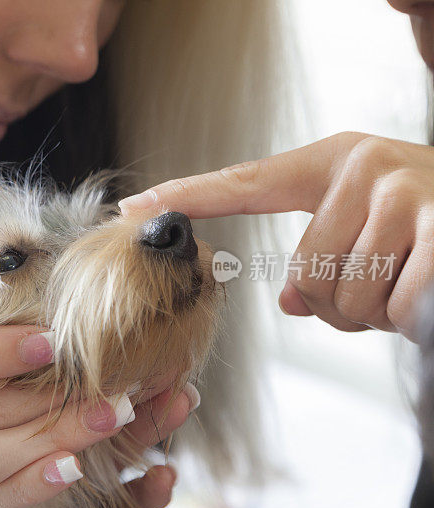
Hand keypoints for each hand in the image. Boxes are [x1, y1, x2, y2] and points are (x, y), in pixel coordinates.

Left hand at [119, 132, 433, 341]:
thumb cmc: (430, 227)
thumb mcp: (370, 228)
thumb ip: (322, 257)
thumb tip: (295, 303)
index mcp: (333, 162)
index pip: (243, 182)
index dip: (184, 196)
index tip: (130, 208)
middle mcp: (363, 167)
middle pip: (304, 274)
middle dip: (339, 302)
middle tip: (382, 281)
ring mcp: (403, 194)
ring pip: (343, 299)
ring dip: (375, 312)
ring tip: (409, 280)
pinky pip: (392, 308)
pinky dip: (409, 318)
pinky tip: (428, 287)